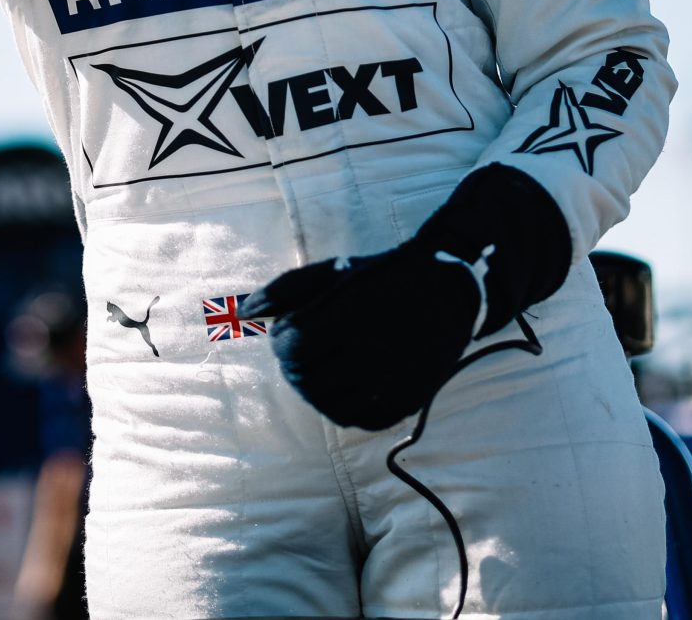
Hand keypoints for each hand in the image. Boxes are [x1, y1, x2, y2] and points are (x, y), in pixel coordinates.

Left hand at [247, 246, 481, 430]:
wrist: (448, 292)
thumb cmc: (379, 278)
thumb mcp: (333, 271)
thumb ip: (284, 289)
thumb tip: (243, 314)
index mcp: (354, 311)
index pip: (292, 345)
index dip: (280, 341)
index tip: (288, 330)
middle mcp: (375, 347)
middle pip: (305, 378)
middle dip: (293, 366)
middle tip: (303, 352)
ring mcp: (394, 378)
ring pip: (327, 404)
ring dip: (314, 388)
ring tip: (322, 368)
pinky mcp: (408, 399)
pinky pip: (358, 419)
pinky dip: (343, 406)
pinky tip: (345, 384)